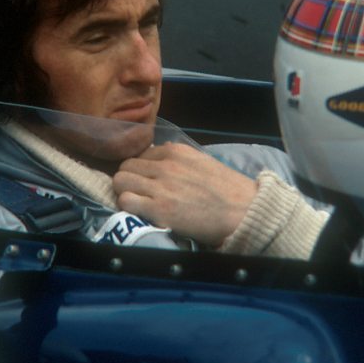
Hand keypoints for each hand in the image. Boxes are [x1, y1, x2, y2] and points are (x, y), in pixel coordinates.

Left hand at [112, 142, 256, 246]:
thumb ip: (179, 157)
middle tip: (140, 194)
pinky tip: (141, 213)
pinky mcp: (159, 208)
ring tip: (139, 204)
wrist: (244, 211)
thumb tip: (161, 149)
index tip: (147, 182)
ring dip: (125, 193)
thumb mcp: (202, 162)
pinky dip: (128, 208)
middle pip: (125, 166)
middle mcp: (165, 165)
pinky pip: (125, 201)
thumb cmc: (227, 190)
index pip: (140, 155)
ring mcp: (161, 186)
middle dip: (129, 180)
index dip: (141, 170)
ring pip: (120, 181)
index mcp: (176, 151)